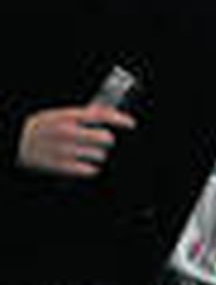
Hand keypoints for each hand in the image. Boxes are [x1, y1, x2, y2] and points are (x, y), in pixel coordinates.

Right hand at [18, 104, 134, 177]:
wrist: (15, 141)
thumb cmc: (39, 127)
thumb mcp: (58, 114)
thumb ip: (81, 115)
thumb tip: (106, 115)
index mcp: (68, 116)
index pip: (101, 115)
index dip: (120, 119)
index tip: (131, 124)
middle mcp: (68, 132)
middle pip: (105, 138)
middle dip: (107, 140)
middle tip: (103, 141)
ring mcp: (65, 150)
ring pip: (100, 155)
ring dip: (99, 155)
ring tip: (89, 153)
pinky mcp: (61, 166)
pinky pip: (89, 170)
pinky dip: (91, 168)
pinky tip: (85, 165)